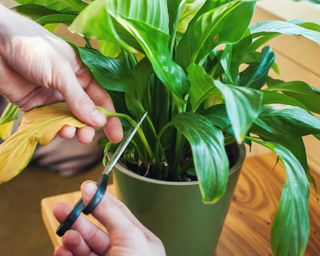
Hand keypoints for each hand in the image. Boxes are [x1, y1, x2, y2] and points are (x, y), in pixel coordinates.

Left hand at [0, 5, 122, 143]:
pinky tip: (56, 131)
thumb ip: (79, 99)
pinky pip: (49, 122)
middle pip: (84, 113)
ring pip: (67, 120)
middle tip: (88, 137)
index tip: (116, 135)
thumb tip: (99, 121)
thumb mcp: (62, 72)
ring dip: (71, 129)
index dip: (109, 117)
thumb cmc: (34, 48)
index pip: (100, 98)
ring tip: (70, 133)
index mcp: (81, 74)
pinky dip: (54, 129)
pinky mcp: (35, 106)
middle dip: (88, 127)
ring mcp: (52, 98)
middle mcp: (69, 88)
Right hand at [53, 181, 165, 255]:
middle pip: (97, 231)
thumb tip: (92, 189)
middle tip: (61, 209)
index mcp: (139, 241)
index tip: (85, 189)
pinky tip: (62, 251)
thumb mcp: (129, 236)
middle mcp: (124, 253)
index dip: (101, 200)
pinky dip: (68, 255)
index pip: (118, 214)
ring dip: (73, 239)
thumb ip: (109, 212)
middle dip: (79, 219)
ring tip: (65, 235)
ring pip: (85, 248)